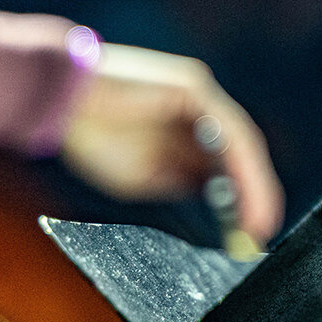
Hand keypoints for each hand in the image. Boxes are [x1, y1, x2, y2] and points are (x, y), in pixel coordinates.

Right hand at [59, 43, 282, 245]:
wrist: (63, 100)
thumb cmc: (92, 136)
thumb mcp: (143, 175)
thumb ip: (179, 182)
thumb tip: (215, 198)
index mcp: (182, 129)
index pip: (221, 166)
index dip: (238, 199)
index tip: (245, 231)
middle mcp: (196, 110)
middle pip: (238, 156)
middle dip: (251, 197)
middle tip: (258, 233)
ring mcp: (198, 96)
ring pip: (240, 144)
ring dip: (253, 185)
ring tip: (257, 221)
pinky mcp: (193, 88)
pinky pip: (229, 131)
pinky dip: (241, 165)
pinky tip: (244, 193)